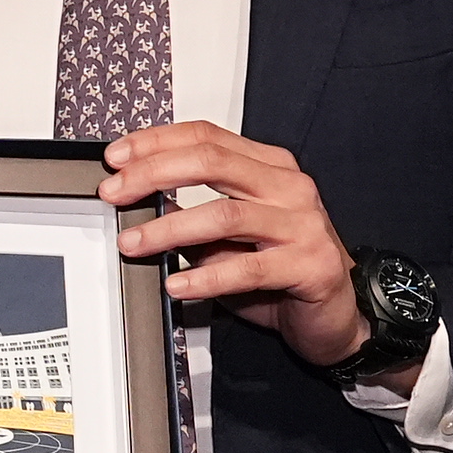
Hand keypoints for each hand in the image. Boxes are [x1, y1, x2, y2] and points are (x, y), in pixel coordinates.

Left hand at [102, 121, 386, 378]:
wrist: (337, 315)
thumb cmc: (282, 271)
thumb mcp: (231, 236)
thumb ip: (193, 213)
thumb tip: (135, 201)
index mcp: (269, 167)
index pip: (207, 137)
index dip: (157, 142)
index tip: (117, 157)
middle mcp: (289, 188)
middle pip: (212, 163)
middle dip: (153, 174)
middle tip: (114, 193)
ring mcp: (303, 225)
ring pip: (225, 215)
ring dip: (170, 229)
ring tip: (133, 243)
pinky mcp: (310, 265)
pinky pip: (249, 269)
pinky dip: (206, 277)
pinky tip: (177, 284)